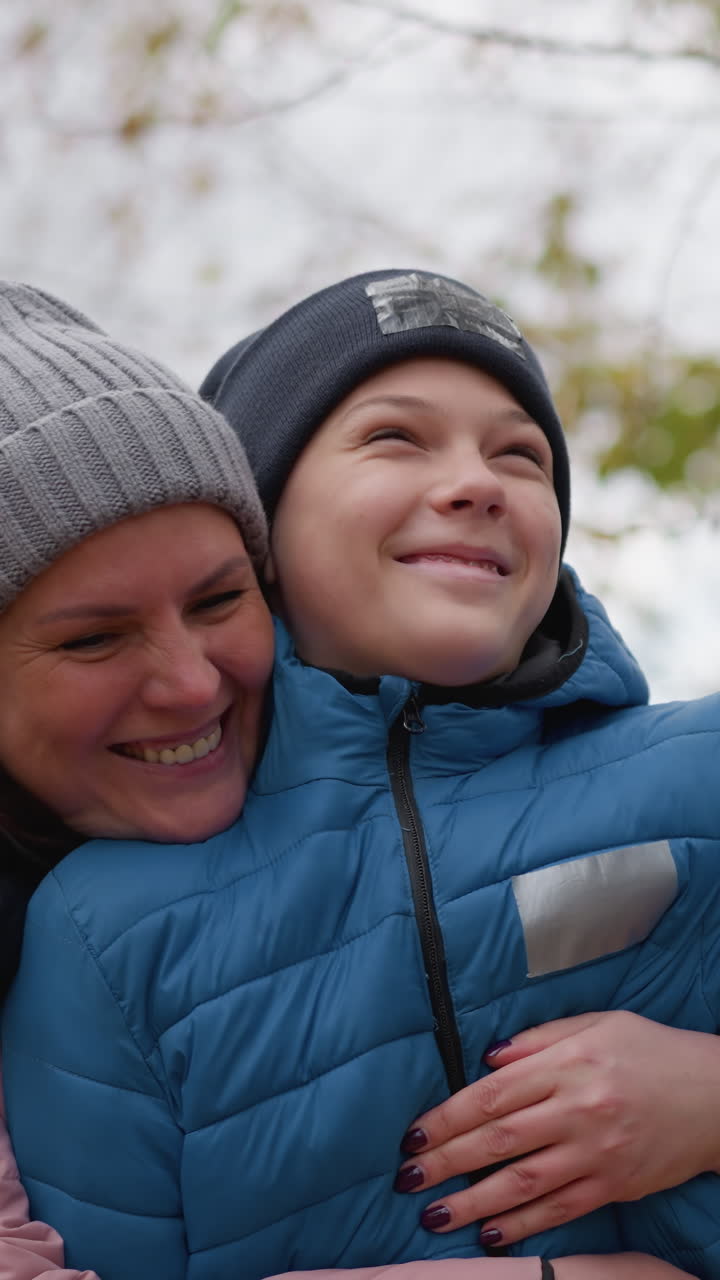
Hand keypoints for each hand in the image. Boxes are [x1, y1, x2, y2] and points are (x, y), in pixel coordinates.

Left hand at [394, 1011, 719, 1244]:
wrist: (715, 1096)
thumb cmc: (651, 1051)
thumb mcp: (597, 1024)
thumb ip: (538, 1039)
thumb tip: (487, 1058)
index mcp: (568, 1064)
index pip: (492, 1094)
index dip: (448, 1116)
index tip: (414, 1134)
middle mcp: (578, 1109)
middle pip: (498, 1141)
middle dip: (446, 1162)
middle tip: (408, 1178)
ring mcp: (596, 1153)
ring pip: (522, 1184)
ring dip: (473, 1203)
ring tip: (435, 1215)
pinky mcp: (614, 1186)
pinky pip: (559, 1210)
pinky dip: (522, 1227)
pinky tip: (490, 1236)